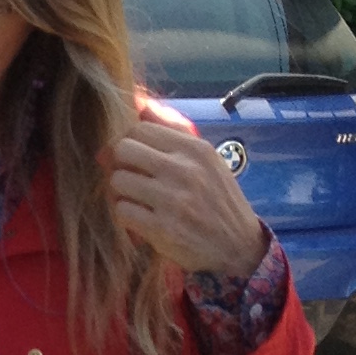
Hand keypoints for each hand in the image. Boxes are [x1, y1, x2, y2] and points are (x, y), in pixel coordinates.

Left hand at [103, 104, 269, 277]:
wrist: (237, 247)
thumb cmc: (218, 202)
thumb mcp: (208, 162)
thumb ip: (174, 134)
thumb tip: (140, 106)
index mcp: (196, 149)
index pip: (141, 128)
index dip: (128, 142)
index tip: (131, 157)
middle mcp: (184, 170)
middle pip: (123, 149)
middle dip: (119, 163)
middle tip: (129, 177)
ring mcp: (172, 199)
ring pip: (118, 180)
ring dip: (120, 191)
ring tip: (135, 199)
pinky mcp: (162, 227)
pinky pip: (122, 210)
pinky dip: (125, 214)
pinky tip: (139, 217)